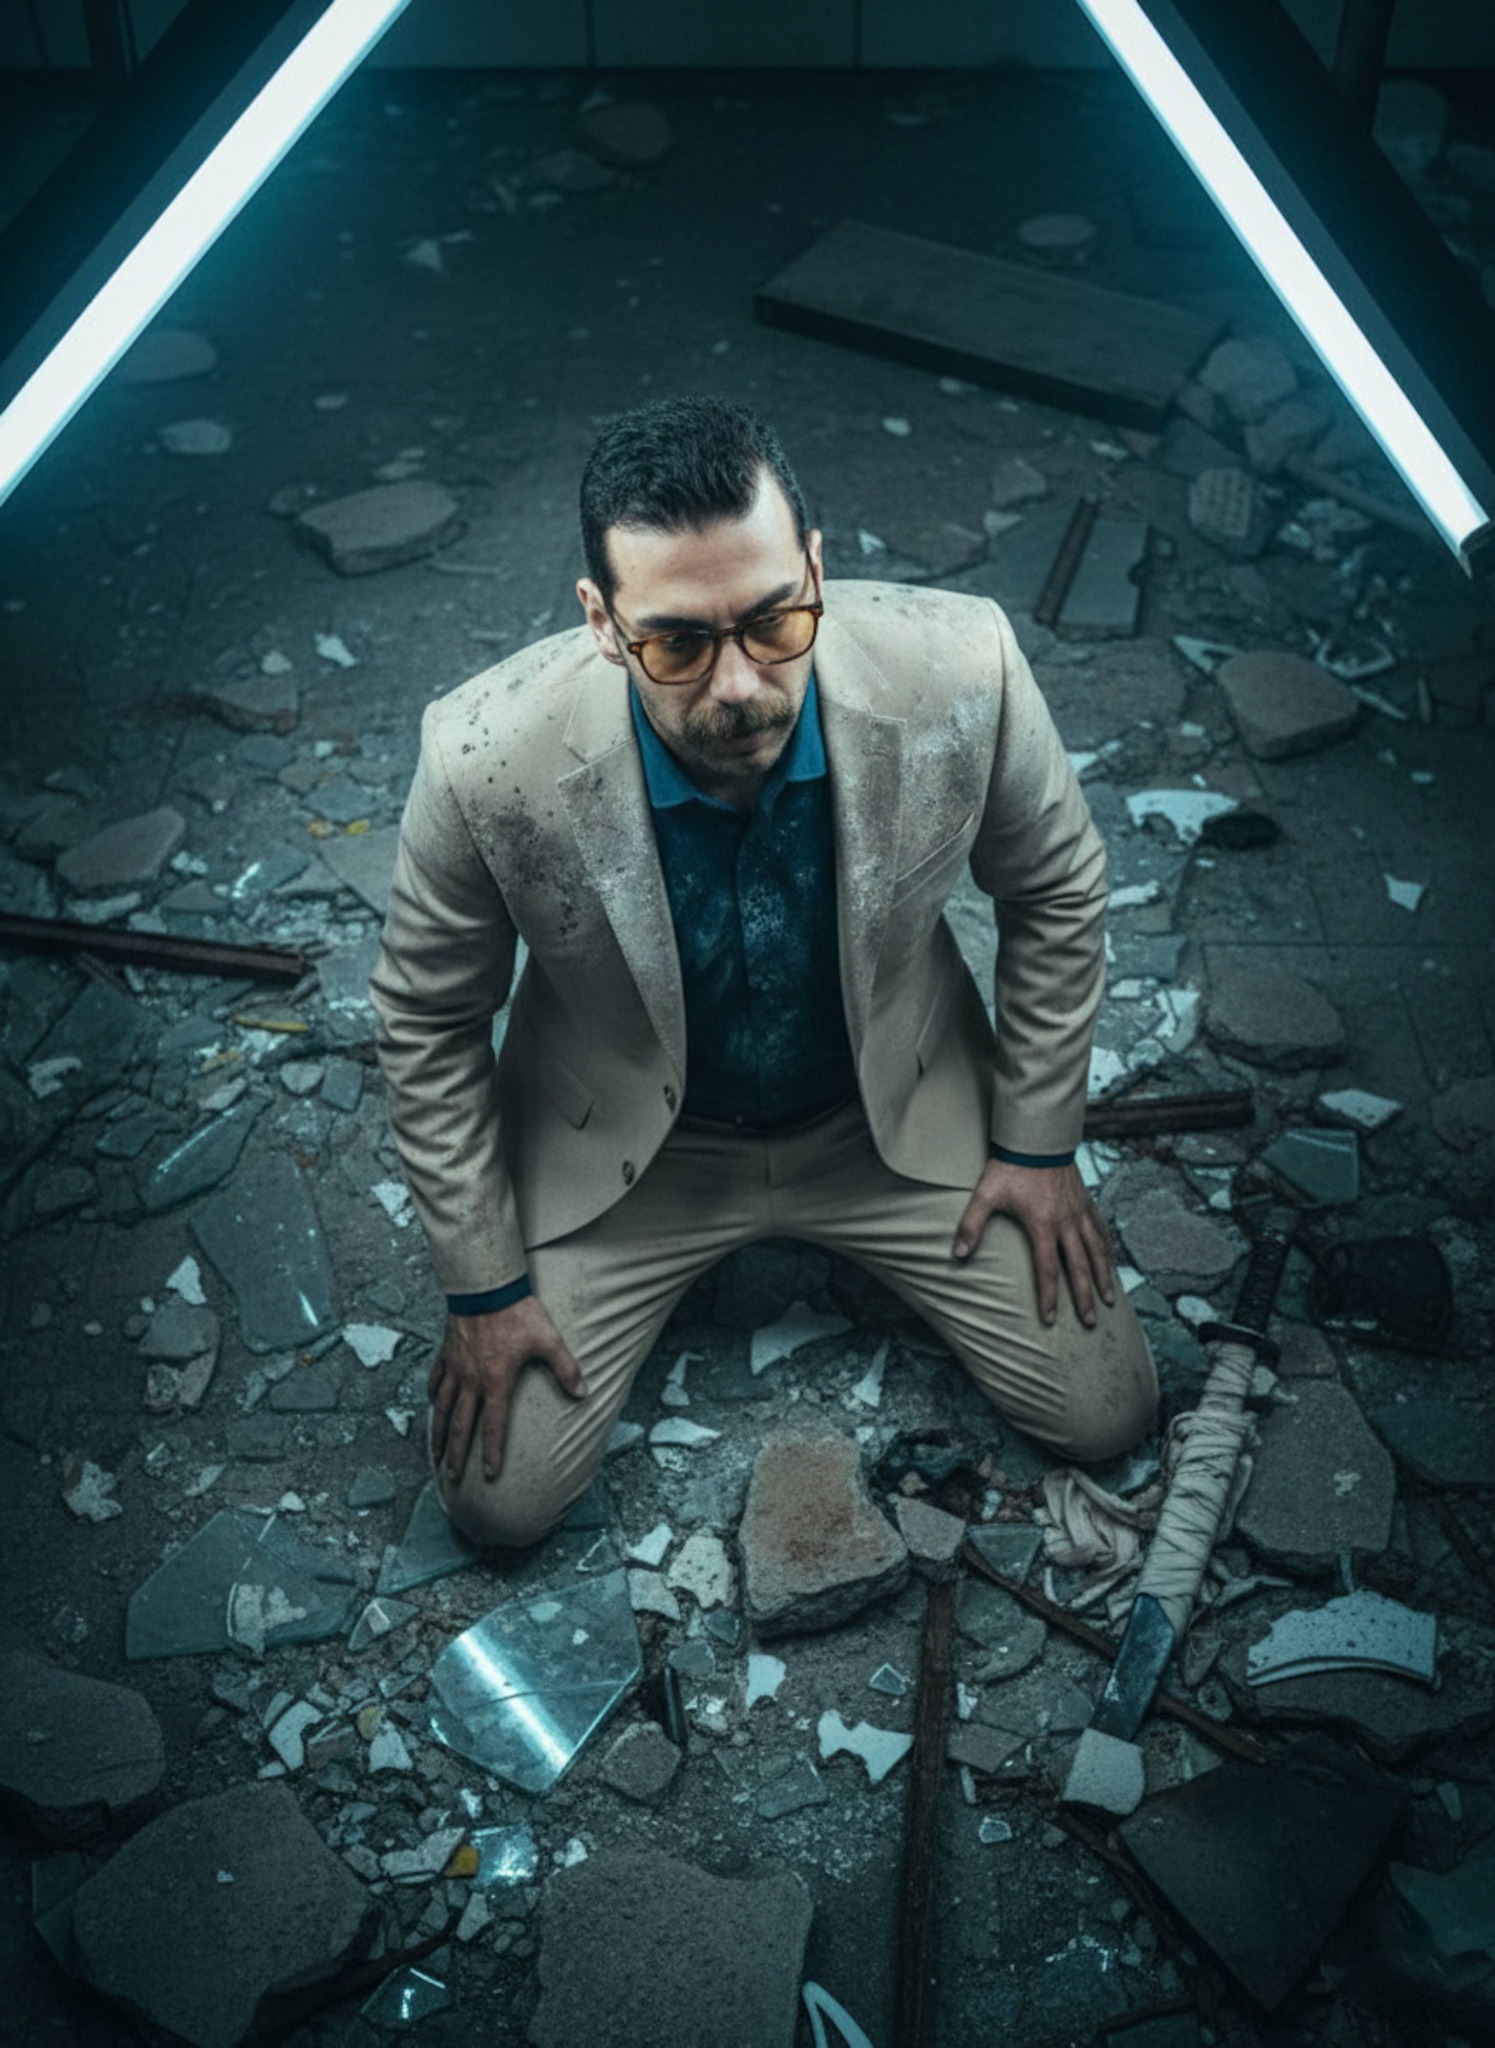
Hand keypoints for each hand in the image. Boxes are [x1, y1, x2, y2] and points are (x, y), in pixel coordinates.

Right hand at [429, 1293, 586, 1483]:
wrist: (485, 1286)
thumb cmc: (518, 1312)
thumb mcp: (548, 1339)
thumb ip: (566, 1368)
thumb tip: (583, 1392)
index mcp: (496, 1381)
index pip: (494, 1426)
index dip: (492, 1453)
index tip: (489, 1475)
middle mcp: (471, 1380)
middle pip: (461, 1425)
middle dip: (457, 1454)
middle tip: (452, 1477)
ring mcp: (455, 1367)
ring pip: (441, 1408)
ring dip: (438, 1433)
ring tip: (435, 1453)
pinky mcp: (446, 1352)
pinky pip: (435, 1380)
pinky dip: (432, 1396)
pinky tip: (432, 1405)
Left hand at [952, 1159, 1115, 1327]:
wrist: (1036, 1138)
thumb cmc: (1009, 1167)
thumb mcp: (985, 1195)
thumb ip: (971, 1225)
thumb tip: (956, 1254)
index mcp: (1042, 1224)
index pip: (1047, 1270)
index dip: (1048, 1297)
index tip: (1051, 1320)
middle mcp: (1066, 1222)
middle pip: (1078, 1267)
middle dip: (1084, 1297)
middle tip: (1090, 1322)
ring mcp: (1079, 1212)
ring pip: (1097, 1251)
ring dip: (1103, 1277)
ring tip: (1109, 1300)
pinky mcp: (1086, 1202)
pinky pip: (1101, 1230)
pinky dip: (1107, 1249)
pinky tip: (1110, 1261)